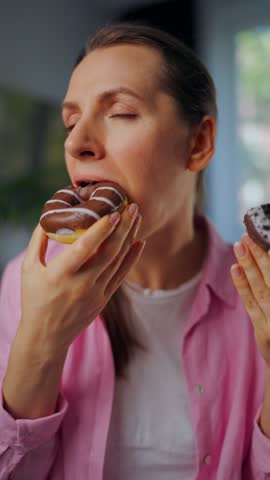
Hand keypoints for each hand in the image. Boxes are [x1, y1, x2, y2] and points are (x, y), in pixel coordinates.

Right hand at [20, 204, 143, 357]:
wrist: (46, 336)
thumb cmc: (35, 299)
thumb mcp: (28, 270)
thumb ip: (37, 242)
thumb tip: (47, 218)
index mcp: (60, 274)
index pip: (83, 249)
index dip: (100, 231)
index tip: (113, 213)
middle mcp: (81, 284)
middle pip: (108, 252)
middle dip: (123, 228)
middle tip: (132, 207)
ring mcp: (95, 293)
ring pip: (117, 261)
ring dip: (129, 237)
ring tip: (136, 217)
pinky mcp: (104, 299)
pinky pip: (121, 276)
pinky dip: (131, 258)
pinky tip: (139, 242)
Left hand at [231, 234, 269, 366]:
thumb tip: (266, 260)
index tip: (267, 241)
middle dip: (260, 256)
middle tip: (248, 236)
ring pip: (261, 288)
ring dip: (249, 266)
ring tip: (239, 245)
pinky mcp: (263, 331)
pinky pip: (251, 303)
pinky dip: (242, 285)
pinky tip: (235, 268)